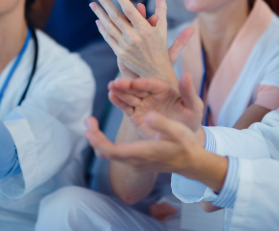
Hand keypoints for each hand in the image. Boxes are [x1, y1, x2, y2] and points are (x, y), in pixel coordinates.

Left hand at [84, 112, 206, 174]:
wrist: (191, 163)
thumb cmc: (185, 145)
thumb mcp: (178, 131)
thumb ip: (163, 123)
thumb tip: (147, 115)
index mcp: (142, 153)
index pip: (111, 151)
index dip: (97, 140)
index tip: (88, 128)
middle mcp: (135, 161)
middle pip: (105, 153)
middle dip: (93, 138)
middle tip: (88, 120)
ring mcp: (134, 163)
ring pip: (109, 154)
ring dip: (98, 140)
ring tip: (92, 122)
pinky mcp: (136, 161)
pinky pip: (115, 153)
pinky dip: (105, 142)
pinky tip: (104, 130)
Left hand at [90, 0, 193, 84]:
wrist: (156, 72)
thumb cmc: (160, 46)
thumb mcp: (162, 27)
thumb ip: (161, 7)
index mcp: (145, 29)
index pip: (129, 9)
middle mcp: (134, 37)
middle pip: (115, 16)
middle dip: (105, 2)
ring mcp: (125, 46)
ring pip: (109, 26)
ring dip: (99, 14)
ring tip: (92, 4)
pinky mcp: (120, 54)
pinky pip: (108, 38)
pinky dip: (102, 29)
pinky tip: (98, 20)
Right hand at [108, 74, 203, 138]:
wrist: (182, 138)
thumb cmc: (190, 120)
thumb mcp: (194, 107)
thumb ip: (189, 92)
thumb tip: (186, 74)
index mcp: (165, 89)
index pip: (152, 84)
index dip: (143, 83)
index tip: (135, 83)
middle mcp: (152, 94)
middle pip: (137, 88)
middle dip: (127, 85)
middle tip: (116, 82)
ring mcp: (143, 104)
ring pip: (129, 96)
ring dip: (120, 91)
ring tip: (111, 87)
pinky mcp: (136, 115)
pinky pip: (126, 107)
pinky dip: (118, 102)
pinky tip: (112, 96)